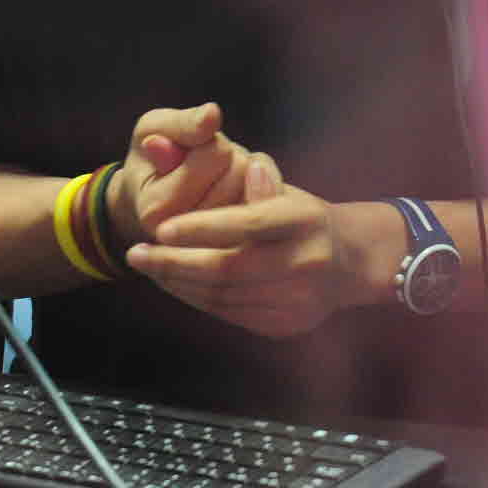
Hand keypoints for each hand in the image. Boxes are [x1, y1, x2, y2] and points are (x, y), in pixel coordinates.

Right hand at [100, 102, 256, 251]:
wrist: (151, 196)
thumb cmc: (152, 157)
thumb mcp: (154, 129)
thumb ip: (181, 124)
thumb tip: (211, 115)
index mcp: (156, 210)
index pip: (214, 153)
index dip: (207, 138)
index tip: (185, 146)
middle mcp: (187, 239)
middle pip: (241, 170)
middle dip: (228, 155)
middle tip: (203, 163)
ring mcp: (219, 246)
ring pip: (260, 183)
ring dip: (244, 170)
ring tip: (215, 176)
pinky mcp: (244, 245)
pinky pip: (273, 197)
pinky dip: (262, 182)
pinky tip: (238, 187)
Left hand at [126, 153, 384, 339]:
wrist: (351, 263)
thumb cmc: (304, 218)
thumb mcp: (287, 191)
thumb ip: (257, 180)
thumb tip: (240, 163)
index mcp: (303, 220)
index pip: (246, 224)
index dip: (201, 227)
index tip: (160, 227)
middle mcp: (304, 262)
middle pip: (227, 269)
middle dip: (174, 263)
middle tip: (136, 254)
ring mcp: (296, 300)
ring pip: (222, 296)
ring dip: (178, 283)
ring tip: (149, 266)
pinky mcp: (284, 325)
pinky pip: (229, 314)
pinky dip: (196, 298)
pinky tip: (176, 283)